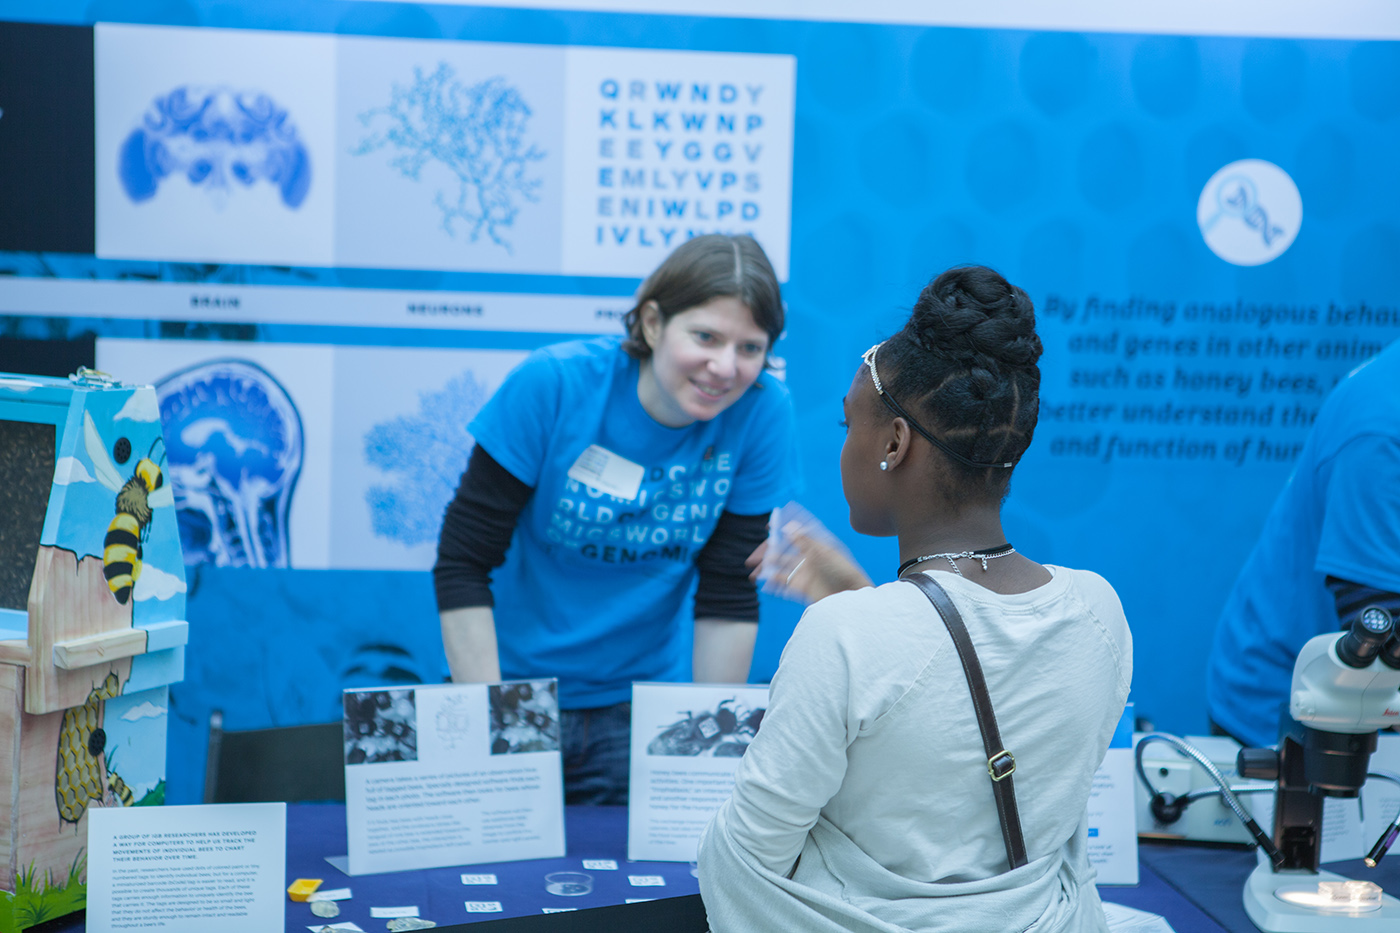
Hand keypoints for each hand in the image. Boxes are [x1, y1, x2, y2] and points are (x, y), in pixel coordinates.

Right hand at [749, 523, 871, 604]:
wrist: (853, 596)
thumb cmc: (843, 571)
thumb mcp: (824, 553)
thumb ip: (805, 541)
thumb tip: (788, 526)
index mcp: (813, 548)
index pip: (793, 536)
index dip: (780, 532)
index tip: (767, 528)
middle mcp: (807, 560)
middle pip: (782, 555)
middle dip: (766, 557)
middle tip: (752, 560)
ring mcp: (805, 575)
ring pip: (780, 571)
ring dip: (767, 572)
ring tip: (754, 575)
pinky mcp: (804, 589)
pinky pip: (785, 586)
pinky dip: (774, 585)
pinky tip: (764, 585)